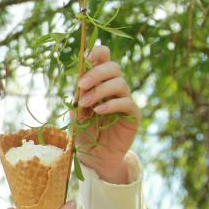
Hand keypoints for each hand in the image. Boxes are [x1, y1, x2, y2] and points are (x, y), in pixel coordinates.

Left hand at [74, 45, 140, 183]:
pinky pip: (126, 103)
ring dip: (100, 91)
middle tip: (81, 85)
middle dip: (96, 73)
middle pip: (113, 67)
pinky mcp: (132, 114)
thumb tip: (80, 85)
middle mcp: (114, 87)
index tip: (86, 57)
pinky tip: (99, 111)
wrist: (96, 155)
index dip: (98, 52)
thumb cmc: (85, 131)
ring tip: (85, 104)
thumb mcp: (76, 113)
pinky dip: (111, 104)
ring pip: (120, 83)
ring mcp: (125, 99)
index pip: (105, 58)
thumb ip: (78, 98)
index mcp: (100, 81)